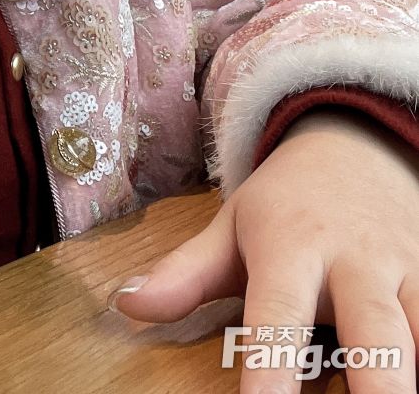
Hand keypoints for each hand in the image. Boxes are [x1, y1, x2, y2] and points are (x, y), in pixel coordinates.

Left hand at [106, 106, 418, 391]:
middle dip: (378, 386)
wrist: (355, 145)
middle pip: (375, 331)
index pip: (277, 316)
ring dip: (413, 376)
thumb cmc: (285, 203)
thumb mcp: (231, 226)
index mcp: (291, 246)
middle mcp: (355, 259)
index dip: (270, 369)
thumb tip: (125, 305)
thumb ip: (184, 272)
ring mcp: (407, 269)